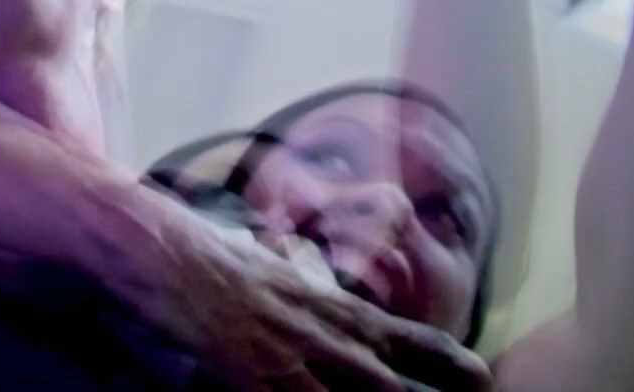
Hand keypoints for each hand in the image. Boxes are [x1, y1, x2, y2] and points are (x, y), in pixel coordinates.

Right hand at [118, 199, 492, 390]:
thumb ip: (286, 286)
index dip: (448, 364)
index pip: (406, 340)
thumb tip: (287, 276)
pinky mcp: (259, 390)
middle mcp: (324, 341)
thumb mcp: (258, 267)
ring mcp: (295, 372)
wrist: (151, 255)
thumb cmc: (193, 257)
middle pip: (399, 387)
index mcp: (326, 308)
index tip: (482, 377)